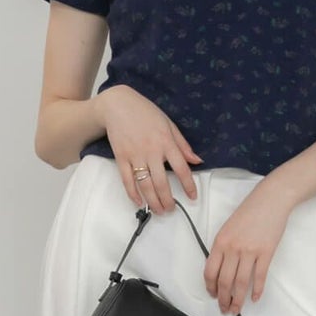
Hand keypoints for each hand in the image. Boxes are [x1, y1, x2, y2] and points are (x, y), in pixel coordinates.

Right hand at [98, 85, 201, 210]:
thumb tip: (197, 161)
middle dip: (168, 200)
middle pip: (162, 182)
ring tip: (159, 211)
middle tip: (171, 209)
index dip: (188, 185)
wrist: (118, 104)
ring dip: (153, 201)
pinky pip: (127, 180)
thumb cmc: (146, 112)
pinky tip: (139, 202)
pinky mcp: (121, 157)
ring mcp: (135, 155)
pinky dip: (133, 194)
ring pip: (145, 185)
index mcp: (166, 142)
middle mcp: (151, 151)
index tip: (193, 197)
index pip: (181, 168)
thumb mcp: (169, 124)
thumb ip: (182, 144)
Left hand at [204, 178, 296, 314]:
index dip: (210, 287)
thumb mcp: (228, 227)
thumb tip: (221, 269)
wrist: (270, 200)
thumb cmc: (250, 212)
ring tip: (237, 309)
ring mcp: (250, 251)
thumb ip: (223, 247)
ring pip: (240, 283)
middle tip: (224, 309)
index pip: (210, 271)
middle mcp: (233, 248)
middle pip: (224, 281)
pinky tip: (254, 298)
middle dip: (223, 299)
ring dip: (237, 299)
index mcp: (220, 241)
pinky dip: (256, 290)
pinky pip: (259, 277)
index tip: (213, 295)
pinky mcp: (266, 253)